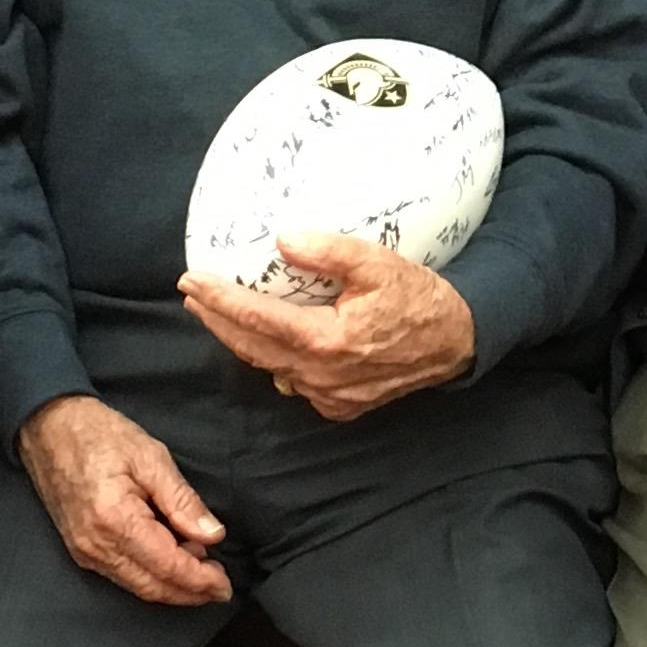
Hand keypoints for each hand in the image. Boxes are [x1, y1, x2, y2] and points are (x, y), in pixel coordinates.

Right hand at [18, 395, 230, 604]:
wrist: (49, 427)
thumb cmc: (100, 435)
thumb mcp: (152, 458)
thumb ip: (183, 502)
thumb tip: (213, 535)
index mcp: (115, 521)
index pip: (167, 567)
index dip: (200, 581)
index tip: (226, 586)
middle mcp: (96, 546)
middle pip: (151, 587)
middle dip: (189, 592)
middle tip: (220, 585)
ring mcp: (84, 551)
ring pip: (136, 586)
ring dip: (171, 585)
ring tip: (202, 567)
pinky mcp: (80, 549)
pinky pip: (121, 575)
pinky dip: (150, 575)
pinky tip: (171, 558)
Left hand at [179, 235, 478, 421]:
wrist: (455, 342)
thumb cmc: (418, 298)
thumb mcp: (377, 263)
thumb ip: (328, 251)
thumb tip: (282, 240)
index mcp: (325, 340)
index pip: (256, 318)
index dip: (219, 299)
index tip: (191, 281)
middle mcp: (320, 375)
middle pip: (251, 347)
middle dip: (217, 320)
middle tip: (192, 295)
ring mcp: (328, 396)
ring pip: (270, 367)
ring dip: (241, 340)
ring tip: (219, 315)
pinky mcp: (340, 406)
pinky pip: (294, 383)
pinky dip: (275, 362)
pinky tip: (268, 343)